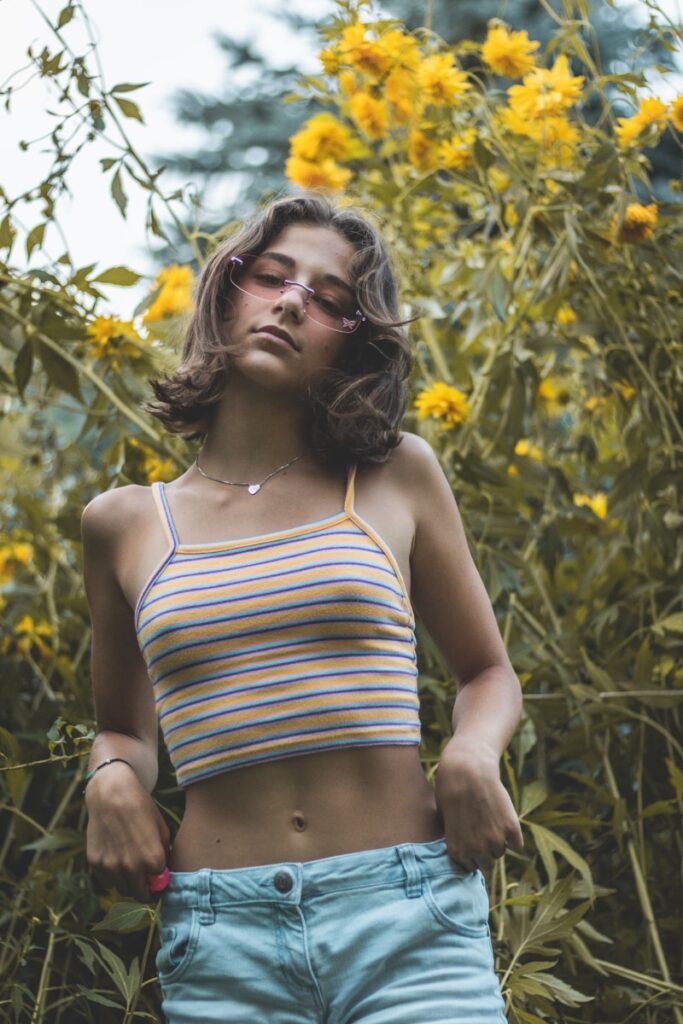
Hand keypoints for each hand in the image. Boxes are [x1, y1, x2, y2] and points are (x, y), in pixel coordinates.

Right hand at [85, 762, 171, 902]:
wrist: (112, 792)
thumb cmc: (141, 807)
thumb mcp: (161, 827)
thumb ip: (164, 853)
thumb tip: (164, 871)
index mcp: (153, 860)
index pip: (159, 884)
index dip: (159, 879)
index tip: (157, 875)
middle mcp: (131, 868)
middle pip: (139, 894)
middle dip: (144, 888)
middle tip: (144, 879)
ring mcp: (111, 867)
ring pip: (122, 890)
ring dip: (128, 884)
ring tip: (130, 868)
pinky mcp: (95, 863)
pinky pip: (106, 881)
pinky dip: (112, 876)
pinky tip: (115, 860)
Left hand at [434, 737, 523, 872]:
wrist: (467, 769)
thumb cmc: (450, 788)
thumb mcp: (444, 817)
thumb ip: (455, 837)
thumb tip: (464, 848)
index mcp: (458, 850)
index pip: (470, 866)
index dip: (471, 854)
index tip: (472, 842)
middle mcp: (477, 850)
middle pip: (487, 864)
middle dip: (485, 852)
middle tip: (484, 834)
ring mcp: (496, 840)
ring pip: (501, 852)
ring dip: (498, 842)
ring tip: (491, 822)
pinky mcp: (511, 828)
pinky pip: (517, 844)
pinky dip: (513, 836)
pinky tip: (505, 821)